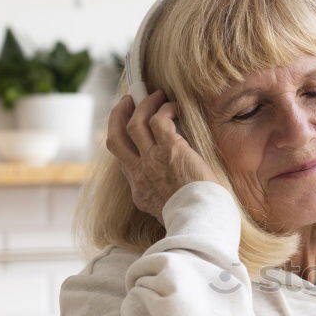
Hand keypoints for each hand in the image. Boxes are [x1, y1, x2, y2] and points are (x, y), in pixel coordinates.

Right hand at [106, 89, 222, 224]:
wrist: (200, 222)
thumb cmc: (196, 220)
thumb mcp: (171, 214)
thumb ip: (167, 200)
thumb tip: (176, 193)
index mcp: (140, 192)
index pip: (125, 163)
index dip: (126, 144)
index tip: (132, 133)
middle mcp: (140, 174)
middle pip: (116, 139)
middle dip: (117, 117)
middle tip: (126, 102)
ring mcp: (151, 160)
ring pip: (135, 123)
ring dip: (143, 105)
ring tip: (156, 94)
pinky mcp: (169, 149)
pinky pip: (159, 120)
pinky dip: (165, 110)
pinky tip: (174, 107)